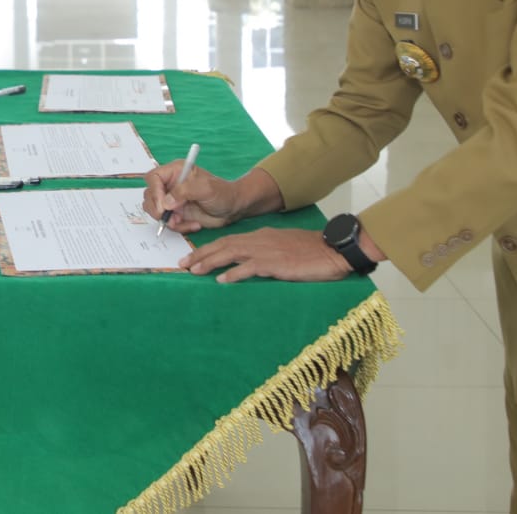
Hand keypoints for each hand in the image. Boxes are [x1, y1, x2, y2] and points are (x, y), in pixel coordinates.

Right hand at [141, 162, 241, 231]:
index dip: (154, 192)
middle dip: (157, 209)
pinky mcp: (176, 214)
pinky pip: (168, 223)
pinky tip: (194, 224)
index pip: (153, 178)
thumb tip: (166, 203)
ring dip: (168, 220)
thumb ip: (184, 191)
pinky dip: (179, 227)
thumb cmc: (222, 192)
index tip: (162, 206)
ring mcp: (172, 200)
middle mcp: (170, 185)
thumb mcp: (205, 188)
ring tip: (183, 221)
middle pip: (149, 195)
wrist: (232, 209)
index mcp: (175, 171)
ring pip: (155, 211)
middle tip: (170, 218)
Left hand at [180, 228, 351, 283]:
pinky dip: (234, 274)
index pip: (229, 240)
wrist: (332, 250)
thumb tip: (248, 264)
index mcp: (261, 236)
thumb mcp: (283, 247)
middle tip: (183, 264)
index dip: (209, 249)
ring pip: (231, 253)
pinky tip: (222, 280)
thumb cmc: (311, 251)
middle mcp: (260, 240)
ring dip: (210, 262)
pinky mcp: (276, 263)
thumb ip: (265, 251)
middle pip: (224, 245)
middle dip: (202, 254)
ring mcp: (267, 250)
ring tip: (194, 271)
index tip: (193, 257)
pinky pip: (249, 267)